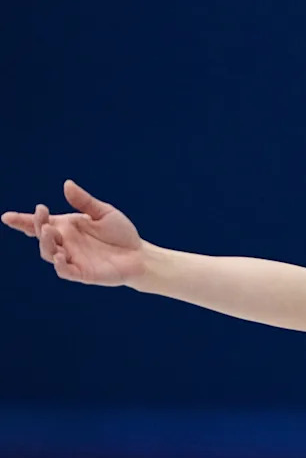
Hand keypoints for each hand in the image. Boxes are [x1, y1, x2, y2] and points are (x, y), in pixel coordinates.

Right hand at [2, 180, 145, 285]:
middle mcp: (65, 243)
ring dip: (46, 242)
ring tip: (51, 231)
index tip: (6, 217)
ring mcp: (72, 258)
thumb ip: (85, 201)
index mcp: (66, 227)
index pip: (39, 223)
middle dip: (37, 225)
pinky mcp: (82, 273)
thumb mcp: (104, 213)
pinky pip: (65, 271)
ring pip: (48, 253)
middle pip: (40, 236)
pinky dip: (59, 264)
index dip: (21, 221)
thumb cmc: (121, 234)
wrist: (140, 255)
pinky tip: (59, 255)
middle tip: (43, 216)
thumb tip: (67, 184)